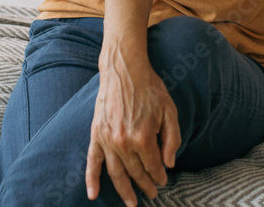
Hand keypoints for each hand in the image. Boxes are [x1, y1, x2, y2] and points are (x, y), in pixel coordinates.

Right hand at [86, 50, 180, 205]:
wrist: (125, 70)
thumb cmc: (150, 89)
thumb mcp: (170, 111)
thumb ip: (172, 139)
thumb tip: (169, 164)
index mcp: (144, 137)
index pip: (153, 166)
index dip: (159, 176)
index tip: (163, 181)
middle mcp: (124, 142)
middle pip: (136, 172)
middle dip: (146, 185)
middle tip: (152, 193)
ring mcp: (108, 140)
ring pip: (116, 173)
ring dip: (124, 190)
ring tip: (132, 202)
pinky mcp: (96, 135)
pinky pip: (92, 161)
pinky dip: (91, 179)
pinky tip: (92, 194)